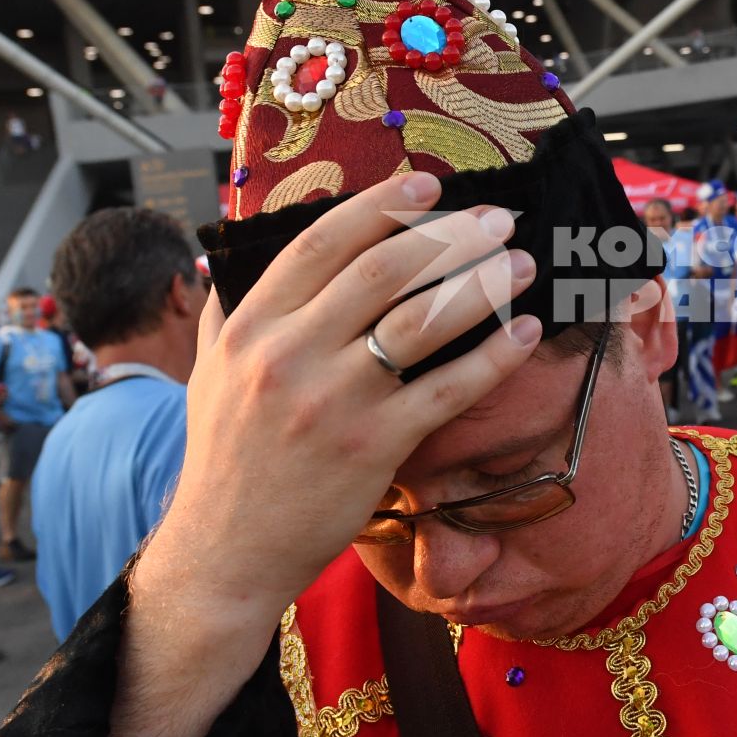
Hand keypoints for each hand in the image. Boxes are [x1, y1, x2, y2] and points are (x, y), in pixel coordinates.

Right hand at [131, 173, 540, 623]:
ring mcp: (334, 402)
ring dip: (481, 284)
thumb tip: (235, 256)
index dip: (381, 206)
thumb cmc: (225, 460)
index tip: (428, 184)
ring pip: (422, 321)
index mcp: (251, 326)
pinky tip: (525, 332)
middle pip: (384, 271)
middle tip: (498, 218)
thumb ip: (230, 312)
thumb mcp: (210, 373)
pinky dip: (493, 357)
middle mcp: (289, 355)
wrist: (226, 552)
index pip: (322, 243)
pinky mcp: (374, 448)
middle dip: (449, 236)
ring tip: (520, 263)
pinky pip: (448, 390)